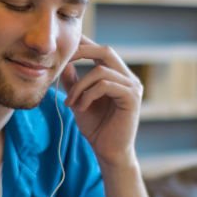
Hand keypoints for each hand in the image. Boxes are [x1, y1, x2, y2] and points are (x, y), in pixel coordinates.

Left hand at [60, 37, 142, 167]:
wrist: (109, 152)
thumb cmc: (96, 128)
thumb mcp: (79, 100)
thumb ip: (73, 82)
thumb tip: (63, 62)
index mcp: (117, 75)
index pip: (101, 51)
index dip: (84, 44)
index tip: (64, 46)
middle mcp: (128, 77)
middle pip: (106, 51)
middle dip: (82, 52)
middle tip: (63, 60)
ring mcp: (133, 86)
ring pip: (101, 71)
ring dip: (80, 86)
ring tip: (70, 103)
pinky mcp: (132, 98)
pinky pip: (105, 85)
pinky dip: (88, 95)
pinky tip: (81, 108)